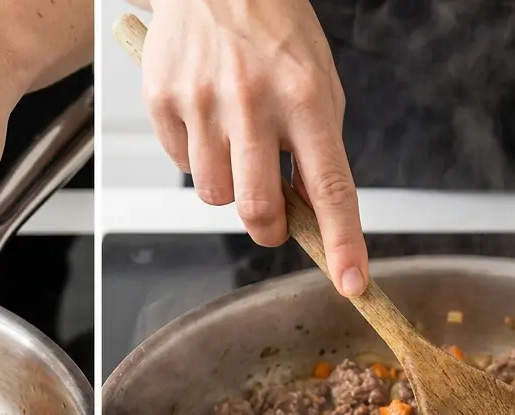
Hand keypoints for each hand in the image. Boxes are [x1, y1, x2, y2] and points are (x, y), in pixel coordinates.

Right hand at [141, 0, 366, 295]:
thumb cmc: (273, 32)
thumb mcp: (316, 80)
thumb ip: (317, 146)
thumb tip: (309, 213)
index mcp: (306, 96)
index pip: (331, 186)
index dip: (343, 241)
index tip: (352, 282)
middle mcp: (253, 101)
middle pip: (258, 208)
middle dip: (269, 227)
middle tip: (274, 217)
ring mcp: (202, 102)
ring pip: (215, 194)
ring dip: (230, 186)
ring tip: (235, 142)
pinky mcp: (162, 101)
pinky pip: (179, 165)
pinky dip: (196, 156)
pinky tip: (205, 118)